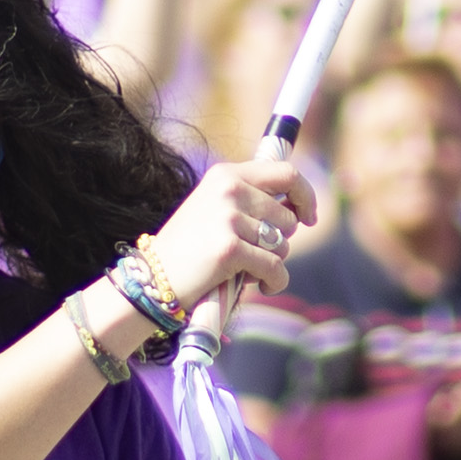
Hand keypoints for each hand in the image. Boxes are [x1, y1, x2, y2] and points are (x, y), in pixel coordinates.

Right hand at [146, 152, 310, 304]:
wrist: (152, 277)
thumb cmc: (188, 248)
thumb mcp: (214, 209)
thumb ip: (251, 201)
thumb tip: (298, 210)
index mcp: (226, 175)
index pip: (286, 173)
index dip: (305, 196)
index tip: (308, 217)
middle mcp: (229, 189)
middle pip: (288, 217)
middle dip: (279, 242)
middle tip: (253, 255)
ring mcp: (229, 218)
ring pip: (283, 245)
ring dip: (271, 263)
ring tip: (245, 269)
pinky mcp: (230, 249)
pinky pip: (276, 267)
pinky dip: (274, 282)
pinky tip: (261, 287)